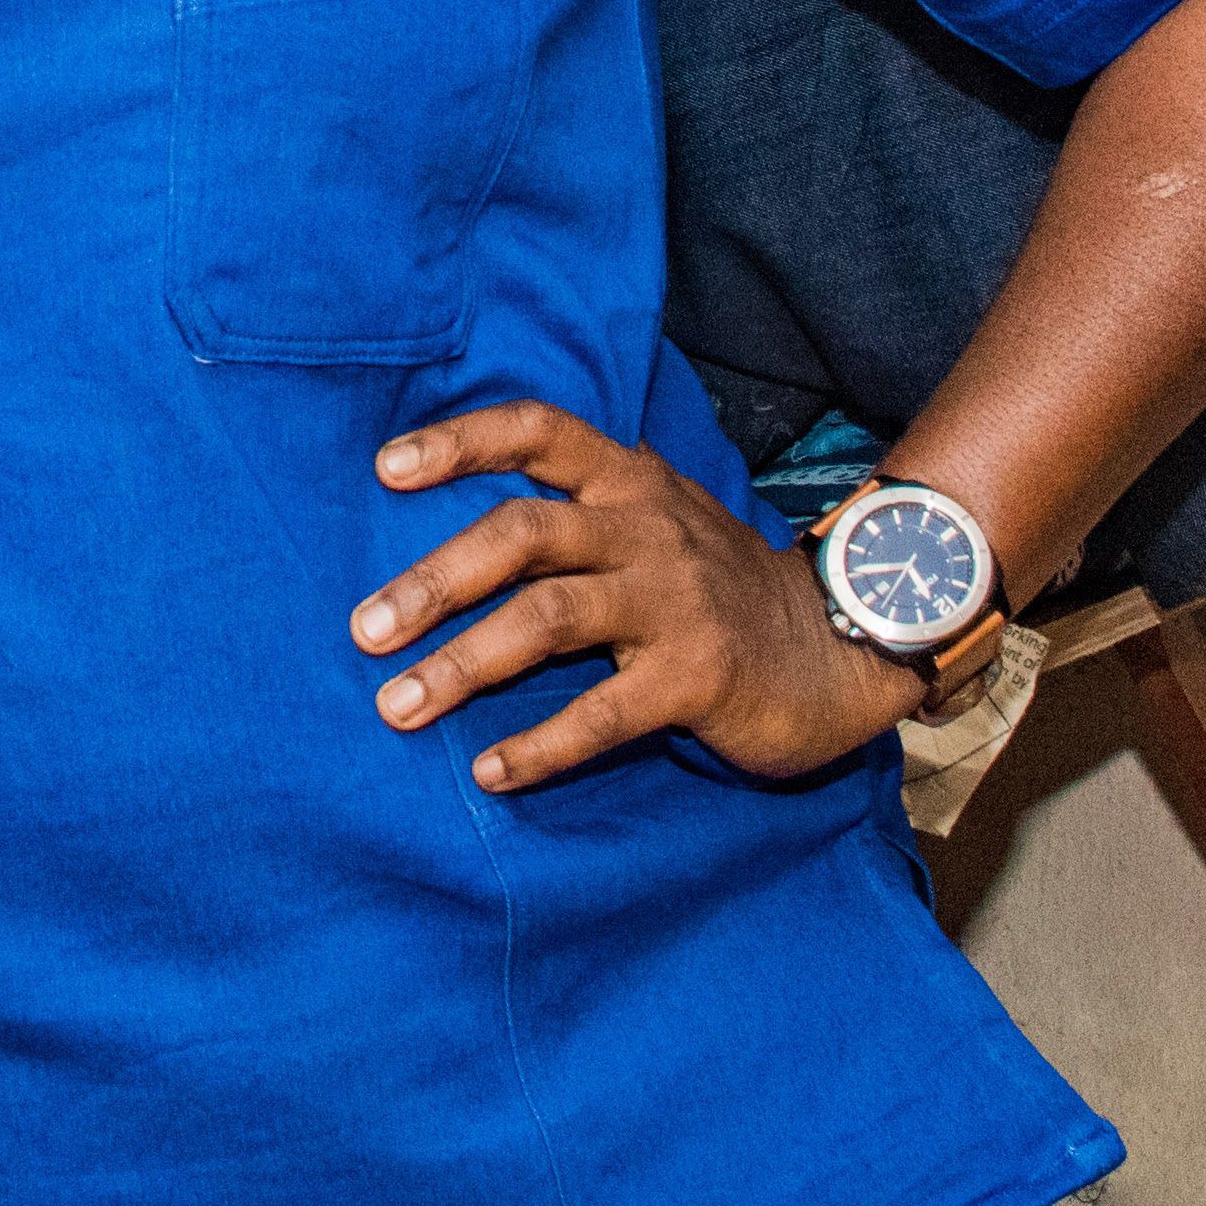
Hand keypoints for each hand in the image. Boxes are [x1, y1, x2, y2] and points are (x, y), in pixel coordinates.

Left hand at [348, 399, 926, 793]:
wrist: (841, 646)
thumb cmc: (713, 588)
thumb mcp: (653, 524)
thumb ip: (571, 517)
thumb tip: (439, 541)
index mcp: (629, 482)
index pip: (538, 432)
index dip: (460, 443)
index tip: (384, 470)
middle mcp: (647, 529)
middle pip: (522, 534)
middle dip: (434, 582)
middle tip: (364, 631)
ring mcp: (677, 602)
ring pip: (548, 620)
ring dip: (462, 665)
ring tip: (398, 708)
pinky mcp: (700, 678)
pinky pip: (603, 713)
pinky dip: (540, 746)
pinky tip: (489, 773)